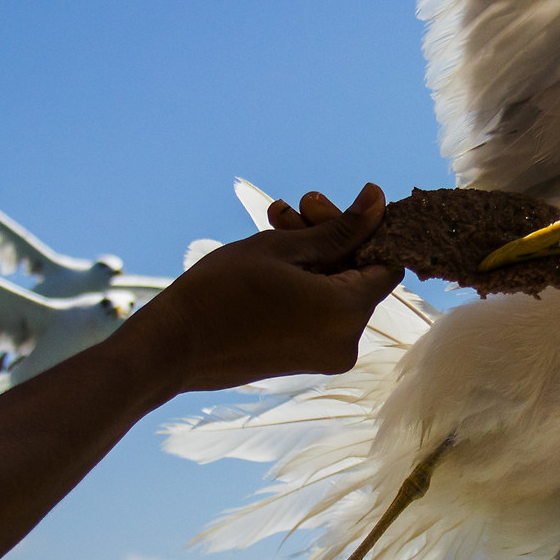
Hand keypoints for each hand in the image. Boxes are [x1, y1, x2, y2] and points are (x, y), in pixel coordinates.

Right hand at [119, 184, 400, 394]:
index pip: (385, 261)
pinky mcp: (309, 360)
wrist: (174, 346)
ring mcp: (328, 355)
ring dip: (313, 256)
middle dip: (329, 237)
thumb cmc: (222, 291)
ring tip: (272, 223)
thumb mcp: (283, 247)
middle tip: (290, 208)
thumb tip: (379, 199)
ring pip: (338, 289)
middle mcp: (347, 341)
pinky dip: (306, 283)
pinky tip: (272, 256)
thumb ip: (339, 228)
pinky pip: (322, 311)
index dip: (363, 229)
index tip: (323, 209)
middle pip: (359, 274)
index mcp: (346, 313)